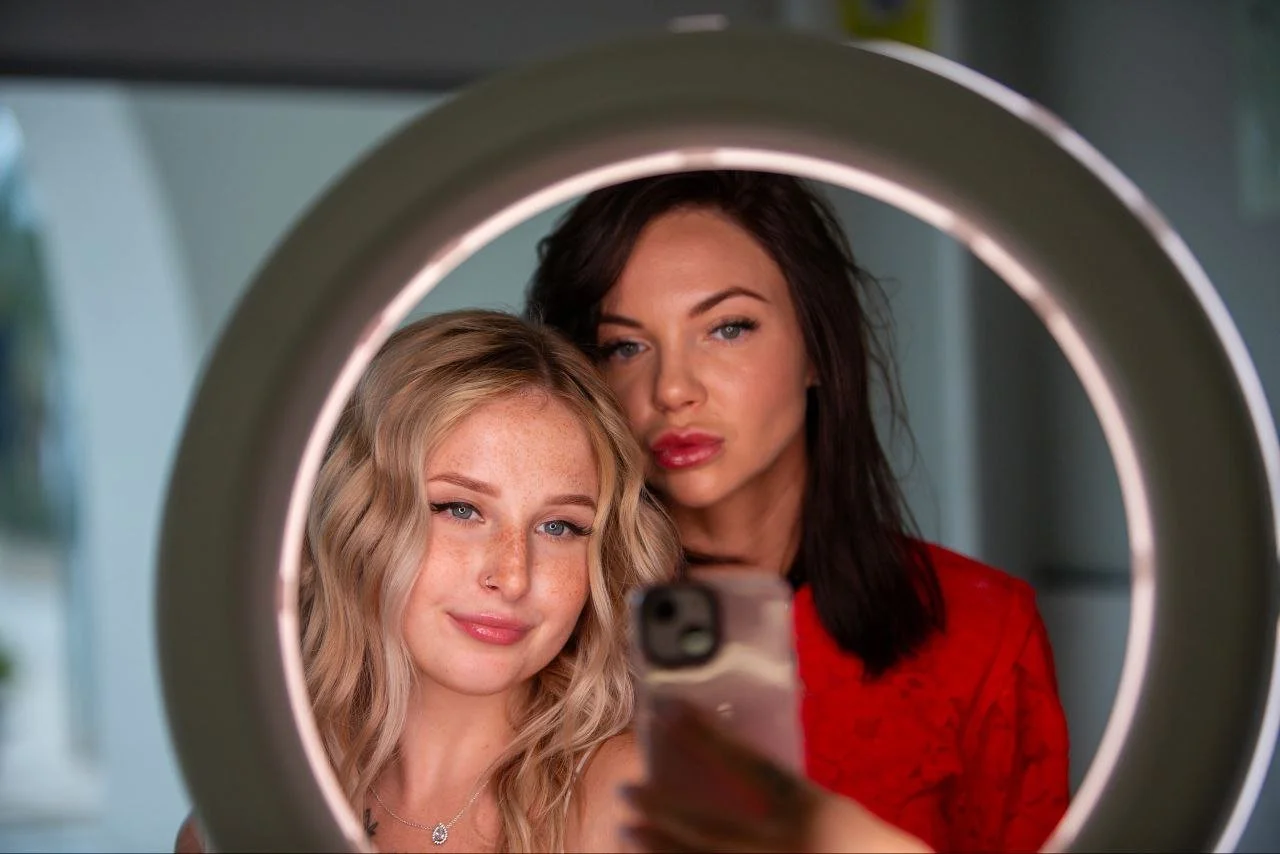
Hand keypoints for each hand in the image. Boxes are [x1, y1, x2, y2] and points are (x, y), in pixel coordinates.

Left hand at [621, 698, 932, 853]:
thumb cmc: (864, 844)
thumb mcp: (827, 809)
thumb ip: (785, 795)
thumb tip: (730, 772)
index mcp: (807, 811)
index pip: (748, 765)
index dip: (705, 736)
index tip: (670, 710)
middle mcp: (785, 847)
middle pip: (710, 828)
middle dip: (662, 810)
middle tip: (626, 792)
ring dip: (660, 848)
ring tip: (627, 830)